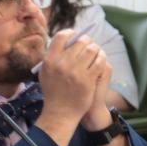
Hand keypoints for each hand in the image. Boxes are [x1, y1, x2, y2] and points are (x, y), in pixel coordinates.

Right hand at [36, 30, 107, 145]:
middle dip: (87, 41)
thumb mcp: (45, 73)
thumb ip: (52, 57)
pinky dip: (101, 58)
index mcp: (49, 60)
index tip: (75, 36)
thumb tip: (67, 41)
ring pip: (92, 50)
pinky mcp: (88, 79)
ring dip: (96, 49)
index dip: (71, 33)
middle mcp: (62, 63)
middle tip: (89, 46)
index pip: (61, 36)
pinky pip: (99, 61)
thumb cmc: (52, 91)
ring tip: (96, 53)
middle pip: (80, 41)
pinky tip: (100, 60)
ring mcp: (75, 71)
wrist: (60, 112)